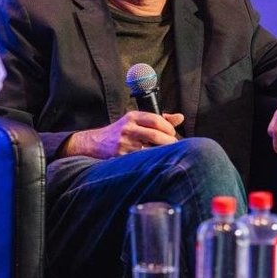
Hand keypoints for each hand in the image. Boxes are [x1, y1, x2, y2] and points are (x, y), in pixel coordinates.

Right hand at [61, 111, 184, 158]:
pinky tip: (152, 161)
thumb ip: (158, 119)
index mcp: (133, 116)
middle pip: (157, 135)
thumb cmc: (121, 131)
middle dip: (169, 142)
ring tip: (164, 154)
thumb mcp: (136, 120)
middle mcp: (128, 128)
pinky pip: (142, 160)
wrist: (96, 142)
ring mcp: (124, 143)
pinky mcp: (121, 156)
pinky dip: (151, 161)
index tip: (172, 134)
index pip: (157, 120)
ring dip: (161, 153)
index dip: (169, 128)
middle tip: (172, 146)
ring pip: (151, 150)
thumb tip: (180, 117)